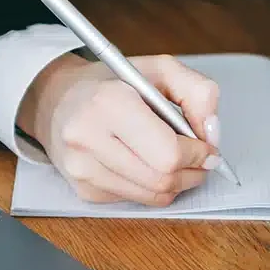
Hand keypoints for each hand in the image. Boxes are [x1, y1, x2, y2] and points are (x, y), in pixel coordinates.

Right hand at [18, 53, 221, 206]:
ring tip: (175, 160)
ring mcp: (82, 169)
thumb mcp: (159, 69)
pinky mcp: (83, 190)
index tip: (207, 147)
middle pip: (163, 180)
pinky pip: (135, 200)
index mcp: (108, 103)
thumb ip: (197, 92)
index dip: (198, 154)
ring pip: (152, 196)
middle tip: (200, 159)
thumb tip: (212, 133)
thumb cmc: (111, 84)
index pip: (168, 153)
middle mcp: (88, 138)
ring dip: (176, 183)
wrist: (57, 101)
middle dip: (192, 172)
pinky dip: (150, 186)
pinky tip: (143, 164)